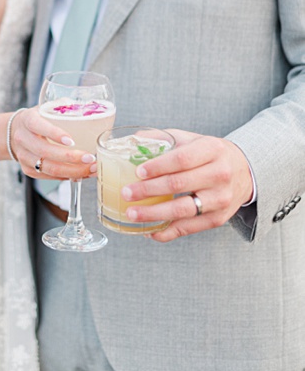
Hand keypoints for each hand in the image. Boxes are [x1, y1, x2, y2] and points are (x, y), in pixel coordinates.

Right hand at [11, 106, 98, 179]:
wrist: (16, 132)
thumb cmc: (39, 119)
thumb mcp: (46, 109)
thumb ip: (64, 107)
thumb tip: (89, 108)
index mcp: (28, 120)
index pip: (38, 126)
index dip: (54, 134)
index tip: (72, 141)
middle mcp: (23, 139)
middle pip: (45, 151)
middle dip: (70, 157)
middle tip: (90, 158)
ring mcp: (24, 156)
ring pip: (49, 168)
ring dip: (73, 171)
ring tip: (92, 168)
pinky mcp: (28, 169)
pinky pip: (50, 176)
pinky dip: (68, 176)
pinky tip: (82, 173)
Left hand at [121, 129, 253, 241]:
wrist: (244, 171)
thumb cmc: (208, 155)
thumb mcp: (191, 139)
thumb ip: (162, 138)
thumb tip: (130, 142)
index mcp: (212, 150)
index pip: (182, 159)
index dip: (158, 166)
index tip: (137, 172)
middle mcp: (220, 174)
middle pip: (179, 184)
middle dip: (149, 190)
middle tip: (126, 193)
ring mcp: (221, 199)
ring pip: (183, 210)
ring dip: (154, 213)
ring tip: (132, 214)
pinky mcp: (218, 218)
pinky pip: (189, 228)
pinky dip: (167, 231)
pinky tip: (148, 230)